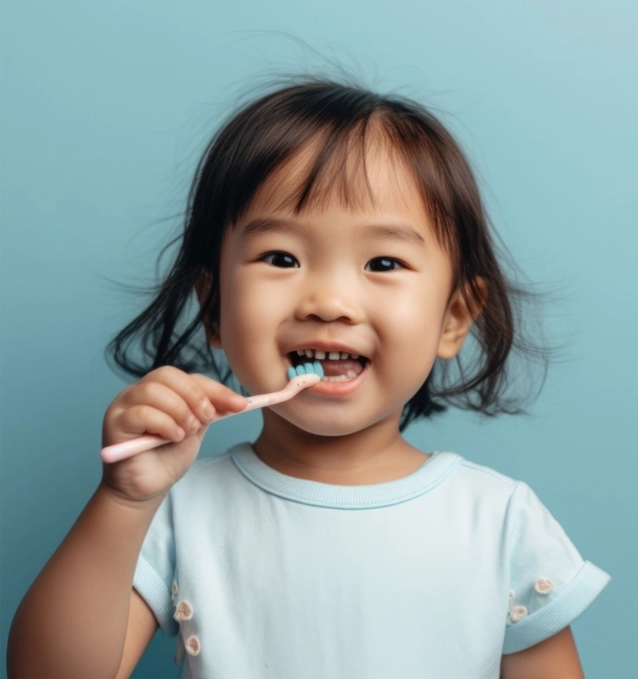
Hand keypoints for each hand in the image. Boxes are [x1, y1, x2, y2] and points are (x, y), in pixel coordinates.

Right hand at [100, 366, 246, 501]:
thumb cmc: (167, 457)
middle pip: (168, 375)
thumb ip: (208, 411)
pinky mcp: (115, 422)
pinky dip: (164, 424)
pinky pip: (141, 412)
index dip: (216, 389)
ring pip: (154, 390)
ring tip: (187, 432)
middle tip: (207, 420)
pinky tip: (173, 438)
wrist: (147, 489)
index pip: (189, 377)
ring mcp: (123, 405)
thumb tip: (236, 400)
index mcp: (160, 389)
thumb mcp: (195, 429)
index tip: (240, 405)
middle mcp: (138, 391)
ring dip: (180, 411)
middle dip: (195, 397)